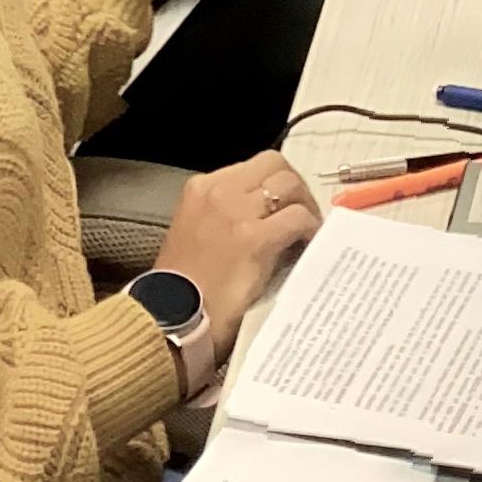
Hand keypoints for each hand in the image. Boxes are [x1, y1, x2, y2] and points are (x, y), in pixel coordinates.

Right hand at [158, 155, 319, 357]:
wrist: (172, 316)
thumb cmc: (185, 284)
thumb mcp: (196, 230)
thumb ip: (226, 213)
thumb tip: (268, 212)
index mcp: (201, 187)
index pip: (253, 166)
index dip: (277, 182)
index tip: (287, 204)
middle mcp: (218, 191)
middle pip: (275, 165)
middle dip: (296, 186)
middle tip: (305, 213)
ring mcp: (236, 212)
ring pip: (290, 184)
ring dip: (307, 206)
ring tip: (309, 231)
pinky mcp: (254, 239)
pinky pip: (297, 218)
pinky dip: (310, 229)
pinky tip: (308, 245)